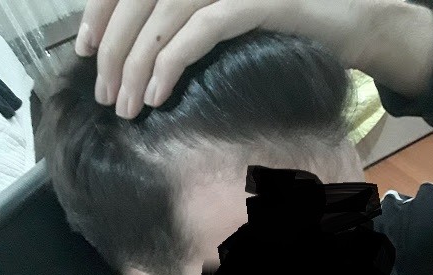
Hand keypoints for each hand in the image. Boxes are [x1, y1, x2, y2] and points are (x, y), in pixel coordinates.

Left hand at [75, 0, 368, 119]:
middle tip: (106, 95)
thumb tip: (134, 56)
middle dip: (113, 51)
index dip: (99, 12)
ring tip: (125, 107)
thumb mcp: (222, 22)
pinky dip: (172, 61)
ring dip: (136, 64)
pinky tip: (157, 96)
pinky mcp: (257, 0)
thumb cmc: (280, 29)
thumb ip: (183, 24)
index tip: (84, 51)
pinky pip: (202, 28)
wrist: (348, 22)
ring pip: (163, 16)